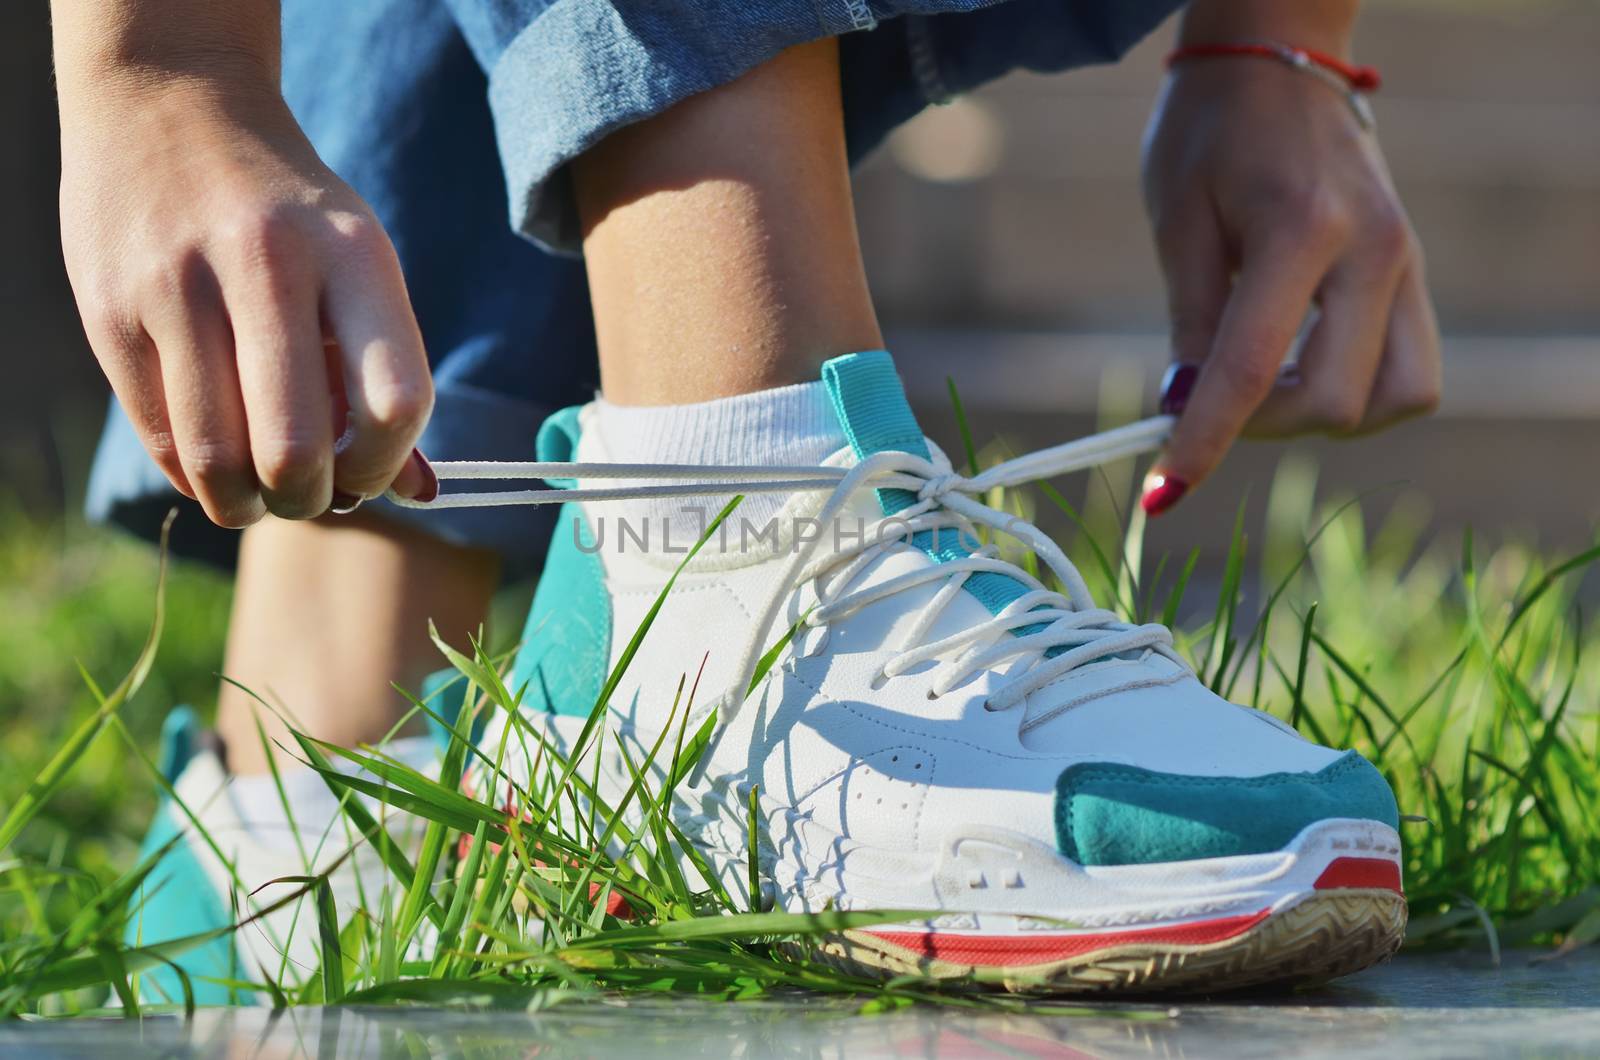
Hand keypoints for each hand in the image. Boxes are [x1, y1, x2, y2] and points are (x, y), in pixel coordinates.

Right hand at [58, 78, 435, 525]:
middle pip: (295, 448)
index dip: (385, 464)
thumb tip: (419, 493)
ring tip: (261, 493)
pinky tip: (215, 460)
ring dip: (248, 504)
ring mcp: (176, 286)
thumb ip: (386, 378)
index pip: (395, 402)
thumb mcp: (358, 267)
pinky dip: (196, 475)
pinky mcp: (108, 310)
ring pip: (218, 458)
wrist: (169, 101)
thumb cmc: (290, 212)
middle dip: (309, 499)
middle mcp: (265, 263)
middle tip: (309, 492)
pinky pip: (161, 438)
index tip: (370, 472)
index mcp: (352, 252)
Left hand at [1138, 52, 1440, 515]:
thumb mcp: (1178, 219)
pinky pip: (1409, 370)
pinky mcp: (1415, 272)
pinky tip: (1300, 367)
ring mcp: (1408, 262)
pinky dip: (1355, 391)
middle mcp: (1375, 252)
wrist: (1278, 56)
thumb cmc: (1212, 129)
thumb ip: (1190, 320)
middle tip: (1202, 401)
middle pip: (1339, 402)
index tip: (1164, 490)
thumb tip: (1186, 410)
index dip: (1206, 439)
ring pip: (1397, 399)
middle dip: (1263, 426)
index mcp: (1304, 229)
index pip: (1255, 368)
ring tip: (1258, 386)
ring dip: (1323, 417)